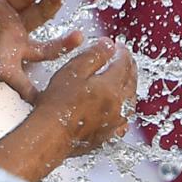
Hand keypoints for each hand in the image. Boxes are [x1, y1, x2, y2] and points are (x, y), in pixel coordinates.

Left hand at [0, 0, 82, 103]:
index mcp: (2, 8)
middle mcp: (14, 28)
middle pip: (39, 14)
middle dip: (51, 3)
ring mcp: (15, 52)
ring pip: (44, 47)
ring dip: (62, 43)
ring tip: (78, 37)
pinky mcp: (8, 73)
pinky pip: (28, 84)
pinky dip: (39, 91)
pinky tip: (57, 92)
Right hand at [35, 38, 137, 156]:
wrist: (50, 136)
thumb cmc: (57, 104)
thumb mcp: (74, 70)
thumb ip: (95, 55)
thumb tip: (109, 45)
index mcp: (112, 87)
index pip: (123, 63)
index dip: (121, 52)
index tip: (118, 46)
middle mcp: (118, 105)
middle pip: (131, 81)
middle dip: (129, 67)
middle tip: (125, 59)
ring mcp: (115, 123)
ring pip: (130, 100)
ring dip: (129, 87)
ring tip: (125, 79)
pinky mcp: (108, 136)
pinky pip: (124, 119)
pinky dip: (124, 109)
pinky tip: (119, 108)